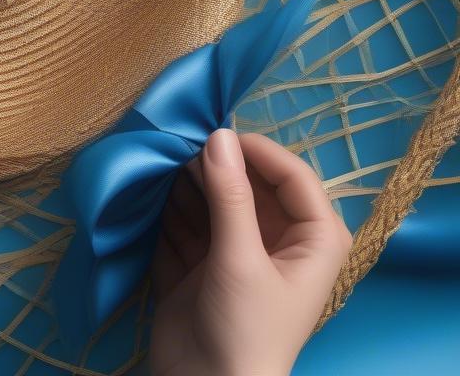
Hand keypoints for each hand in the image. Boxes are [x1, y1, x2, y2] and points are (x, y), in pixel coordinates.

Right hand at [149, 129, 352, 375]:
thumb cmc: (246, 329)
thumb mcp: (240, 258)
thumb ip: (230, 194)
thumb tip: (218, 133)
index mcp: (312, 240)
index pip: (293, 175)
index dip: (258, 150)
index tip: (216, 132)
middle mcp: (278, 240)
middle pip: (249, 185)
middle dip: (216, 165)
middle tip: (178, 144)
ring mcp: (237, 252)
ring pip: (215, 200)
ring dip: (188, 182)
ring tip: (160, 162)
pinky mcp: (203, 265)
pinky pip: (188, 222)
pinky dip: (171, 207)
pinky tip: (150, 190)